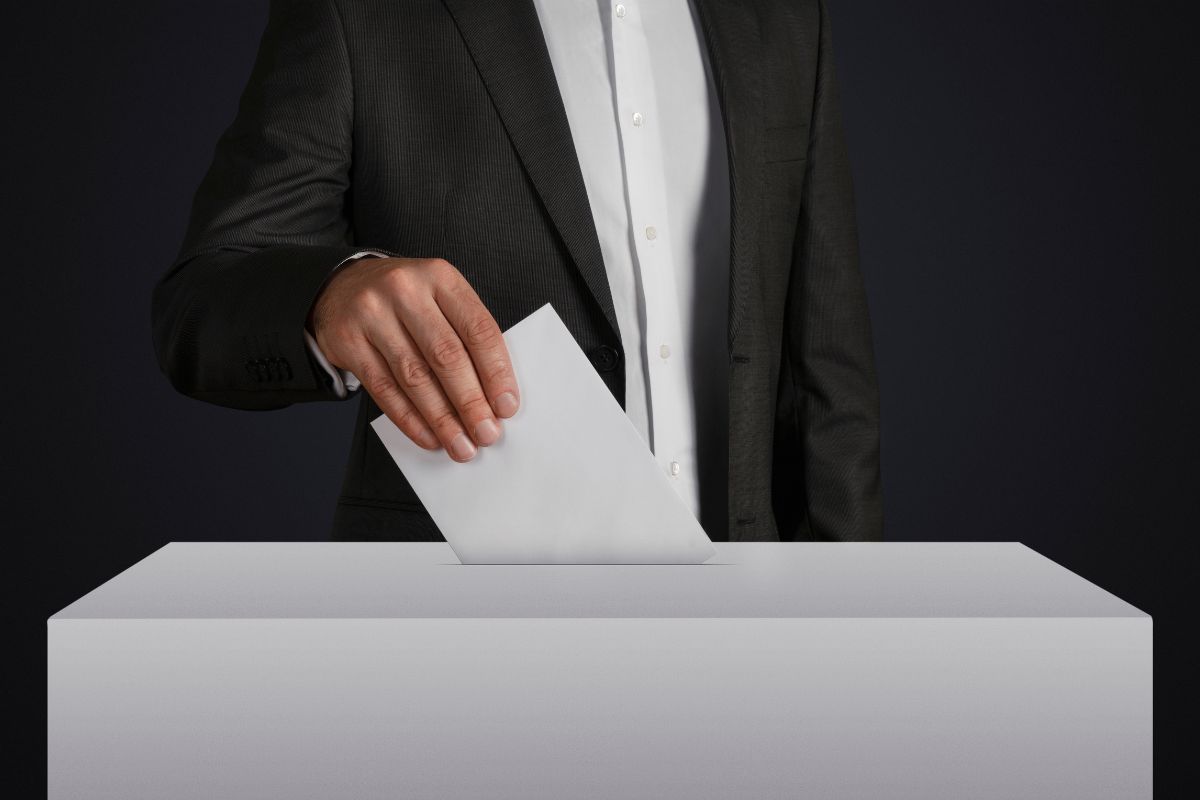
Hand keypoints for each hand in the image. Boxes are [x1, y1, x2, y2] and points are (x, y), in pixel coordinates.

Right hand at [309, 256, 519, 461]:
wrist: (342, 286)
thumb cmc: (405, 300)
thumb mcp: (440, 299)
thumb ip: (465, 336)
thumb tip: (493, 396)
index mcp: (439, 277)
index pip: (477, 329)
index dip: (496, 372)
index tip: (507, 406)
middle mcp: (405, 291)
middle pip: (446, 355)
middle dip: (470, 402)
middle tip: (486, 433)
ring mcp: (372, 314)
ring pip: (414, 377)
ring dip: (442, 418)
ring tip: (460, 443)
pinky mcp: (347, 341)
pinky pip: (384, 389)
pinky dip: (409, 419)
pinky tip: (429, 436)